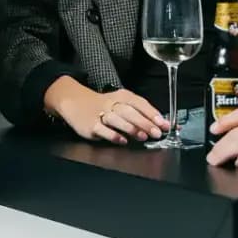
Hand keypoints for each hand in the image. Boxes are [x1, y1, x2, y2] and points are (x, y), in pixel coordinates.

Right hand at [50, 85, 168, 143]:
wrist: (73, 101)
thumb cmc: (102, 105)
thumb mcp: (119, 102)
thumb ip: (137, 113)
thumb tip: (158, 125)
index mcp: (121, 96)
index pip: (139, 103)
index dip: (152, 113)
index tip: (164, 124)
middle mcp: (111, 103)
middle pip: (130, 111)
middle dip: (145, 122)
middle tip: (157, 132)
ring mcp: (100, 114)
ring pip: (117, 119)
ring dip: (131, 128)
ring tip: (143, 137)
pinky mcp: (90, 125)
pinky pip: (103, 130)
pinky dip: (113, 135)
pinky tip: (122, 140)